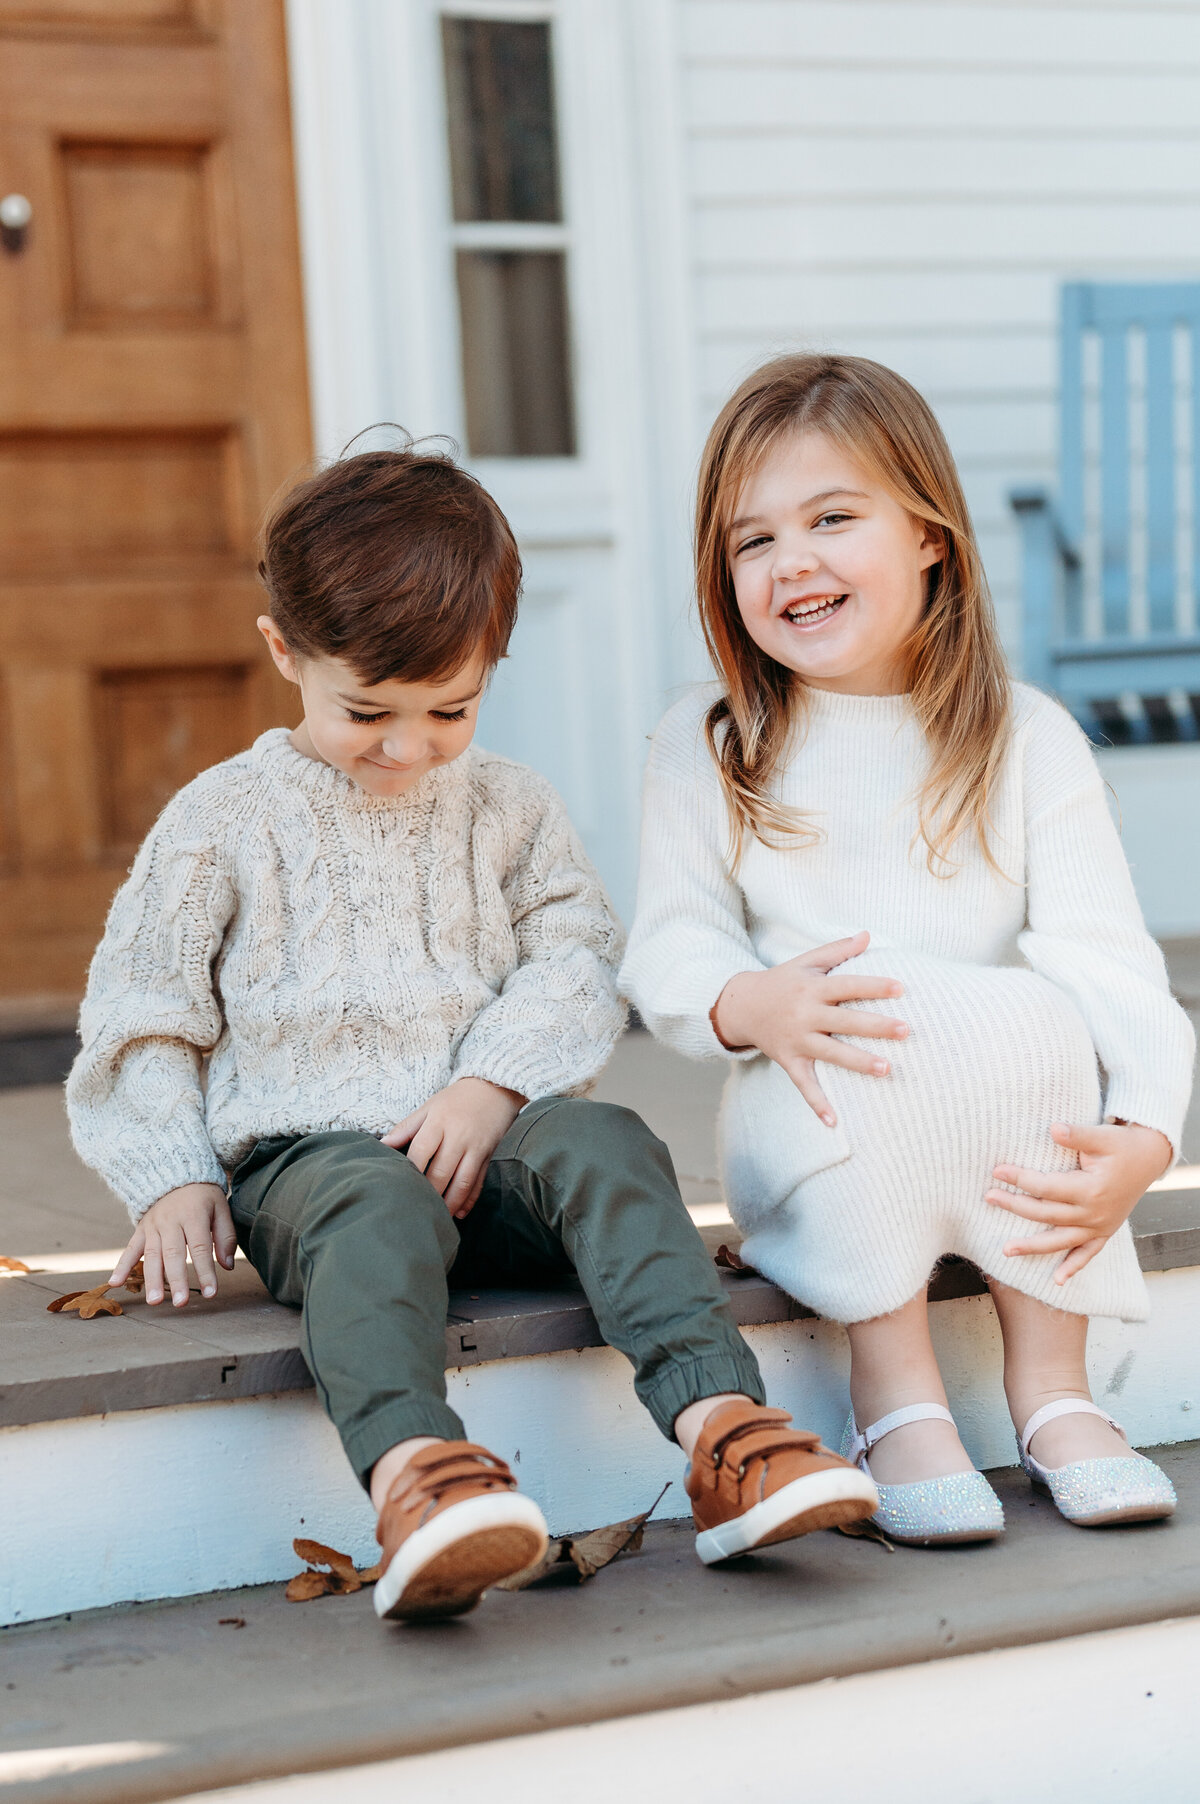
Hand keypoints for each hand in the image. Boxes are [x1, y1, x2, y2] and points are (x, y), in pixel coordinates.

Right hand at [110, 1182, 236, 1308]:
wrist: (176, 1175)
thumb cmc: (203, 1196)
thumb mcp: (221, 1208)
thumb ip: (226, 1237)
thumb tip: (227, 1267)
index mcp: (193, 1215)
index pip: (200, 1247)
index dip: (205, 1271)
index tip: (211, 1293)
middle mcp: (170, 1221)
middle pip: (173, 1254)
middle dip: (177, 1280)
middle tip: (181, 1303)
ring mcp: (153, 1226)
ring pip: (152, 1255)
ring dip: (152, 1279)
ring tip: (154, 1301)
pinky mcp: (141, 1230)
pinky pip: (130, 1249)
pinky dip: (122, 1266)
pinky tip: (115, 1283)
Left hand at [381, 1078, 525, 1218]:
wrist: (496, 1088)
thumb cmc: (457, 1098)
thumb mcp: (430, 1106)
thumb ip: (406, 1127)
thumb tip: (382, 1145)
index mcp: (439, 1122)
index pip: (420, 1152)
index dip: (409, 1171)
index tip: (398, 1187)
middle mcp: (458, 1136)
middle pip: (441, 1172)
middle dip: (428, 1194)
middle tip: (415, 1210)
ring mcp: (476, 1148)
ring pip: (461, 1182)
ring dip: (449, 1203)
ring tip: (438, 1217)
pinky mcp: (489, 1156)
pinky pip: (478, 1182)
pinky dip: (469, 1200)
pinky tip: (460, 1213)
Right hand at [711, 930, 906, 1125]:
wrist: (740, 1005)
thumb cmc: (782, 981)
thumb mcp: (806, 961)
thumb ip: (837, 950)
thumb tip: (868, 935)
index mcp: (812, 987)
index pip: (848, 985)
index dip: (874, 985)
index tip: (901, 987)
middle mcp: (805, 1014)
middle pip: (845, 1020)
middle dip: (875, 1026)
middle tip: (906, 1030)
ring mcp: (797, 1040)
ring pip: (831, 1053)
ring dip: (858, 1062)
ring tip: (887, 1069)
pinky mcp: (789, 1061)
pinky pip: (805, 1085)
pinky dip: (818, 1103)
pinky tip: (835, 1122)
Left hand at [987, 1121, 1171, 1281]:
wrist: (1149, 1159)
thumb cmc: (1121, 1146)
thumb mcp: (1102, 1136)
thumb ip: (1077, 1135)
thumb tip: (1053, 1128)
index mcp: (1091, 1189)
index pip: (1047, 1187)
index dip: (1020, 1179)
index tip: (997, 1171)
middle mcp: (1094, 1213)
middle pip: (1047, 1213)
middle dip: (1015, 1206)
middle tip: (989, 1197)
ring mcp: (1100, 1226)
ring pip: (1061, 1241)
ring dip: (1033, 1247)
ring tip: (1006, 1250)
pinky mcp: (1104, 1232)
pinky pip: (1087, 1254)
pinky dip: (1073, 1267)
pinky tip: (1056, 1281)